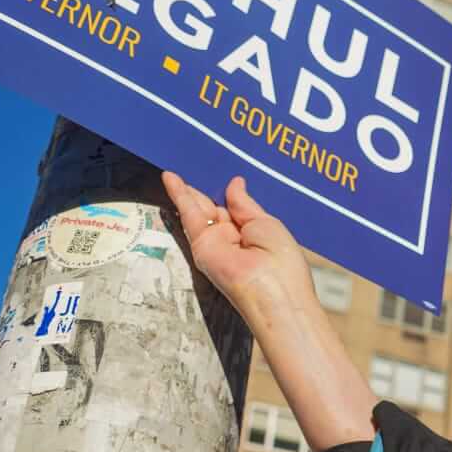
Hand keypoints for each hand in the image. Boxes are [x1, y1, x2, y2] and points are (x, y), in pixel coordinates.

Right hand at [162, 172, 315, 316]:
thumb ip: (244, 204)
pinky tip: (170, 177)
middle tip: (193, 162)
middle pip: (214, 207)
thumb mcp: (265, 222)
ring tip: (175, 164)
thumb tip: (235, 182)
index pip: (235, 209)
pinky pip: (189, 215)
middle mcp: (232, 238)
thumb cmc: (280, 257)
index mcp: (253, 233)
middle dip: (204, 188)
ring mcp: (215, 242)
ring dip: (187, 189)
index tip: (218, 171)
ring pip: (199, 209)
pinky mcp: (200, 245)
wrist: (272, 289)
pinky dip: (179, 195)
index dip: (227, 191)